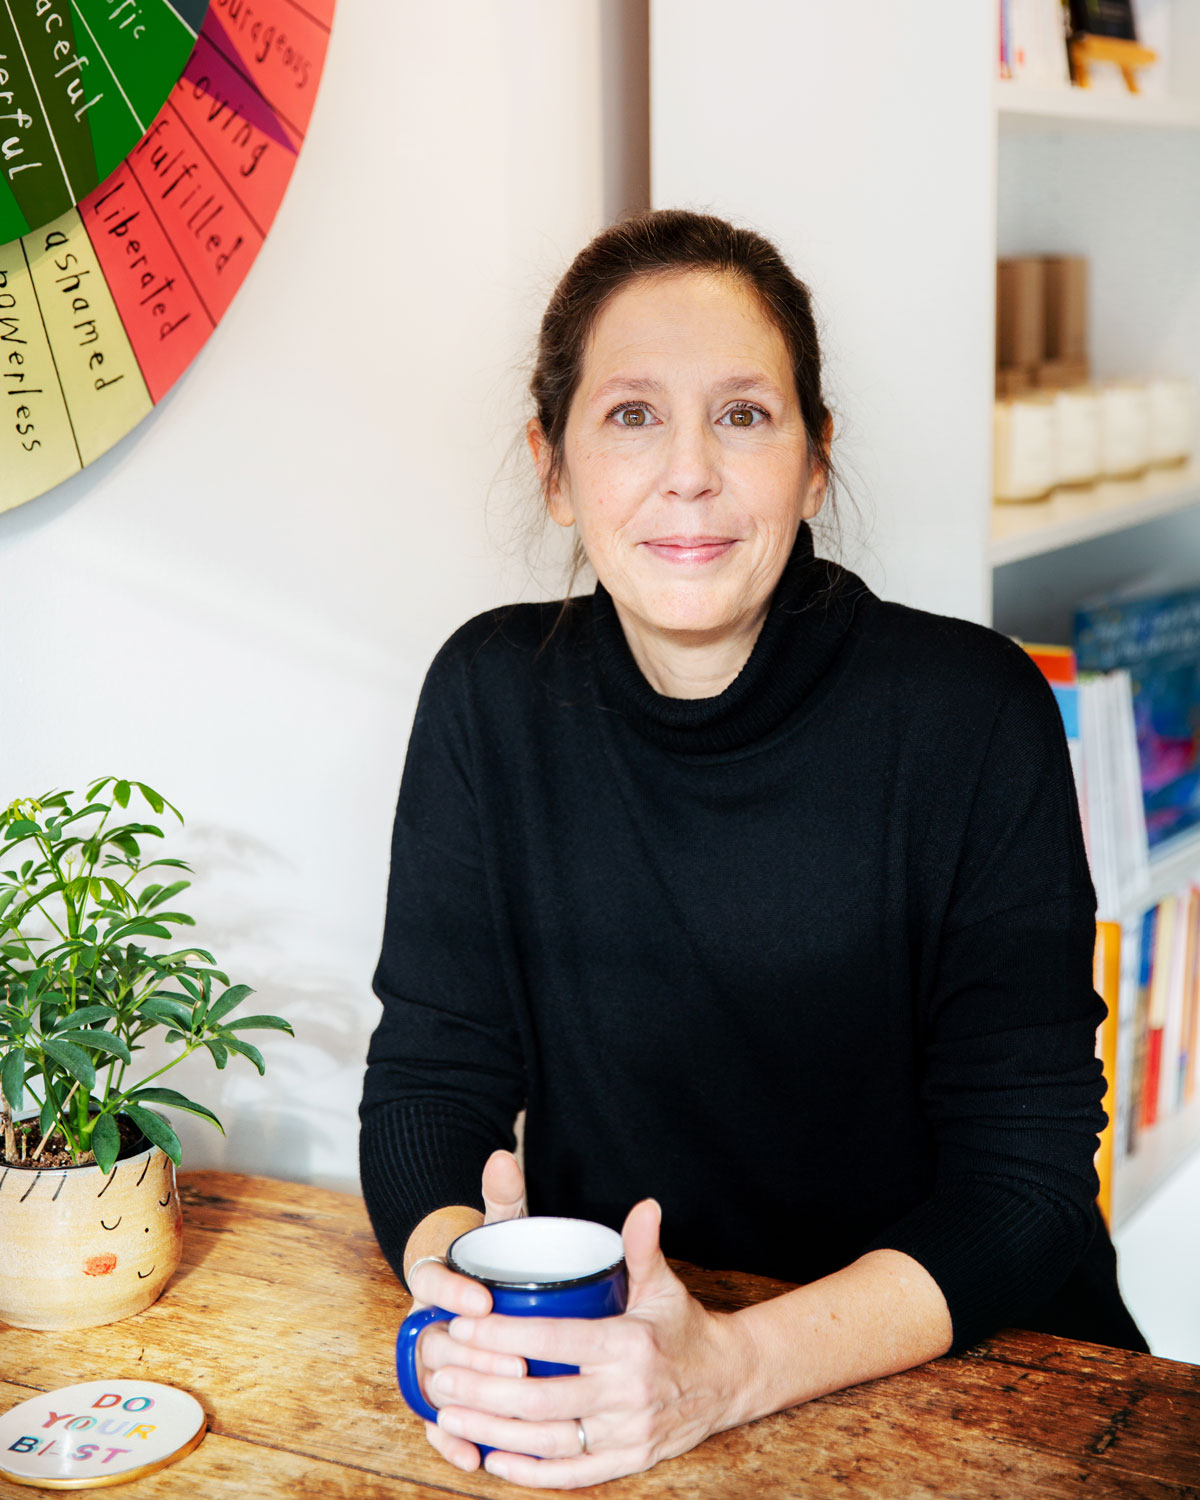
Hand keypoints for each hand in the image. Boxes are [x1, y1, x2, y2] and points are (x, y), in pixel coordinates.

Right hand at [408, 1150, 529, 1469]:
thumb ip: (504, 1197)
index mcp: (436, 1279)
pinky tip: (473, 1458)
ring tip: (501, 1408)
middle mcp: (426, 1320)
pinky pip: (438, 1422)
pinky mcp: (442, 1396)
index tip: (484, 1300)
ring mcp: (431, 1360)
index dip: (453, 1294)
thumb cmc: (493, 1257)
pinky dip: (450, 1442)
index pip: (431, 1282)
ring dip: (465, 1399)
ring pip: (436, 1382)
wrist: (474, 1290)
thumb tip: (504, 1155)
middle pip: (434, 1341)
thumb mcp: (501, 1226)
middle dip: (473, 1357)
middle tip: (514, 1366)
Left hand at [424, 1198, 748, 1487]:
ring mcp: (627, 1435)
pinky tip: (491, 1455)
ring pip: (548, 1440)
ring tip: (449, 1411)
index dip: (505, 1335)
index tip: (463, 1326)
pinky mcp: (628, 1462)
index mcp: (630, 1346)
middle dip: (484, 1386)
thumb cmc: (685, 1327)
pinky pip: (572, 1473)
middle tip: (441, 1372)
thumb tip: (644, 1205)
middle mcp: (627, 1395)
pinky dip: (529, 1470)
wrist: (729, 1380)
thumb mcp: (664, 1285)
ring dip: (493, 1429)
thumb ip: (643, 1247)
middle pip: (543, 1397)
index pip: (556, 1341)